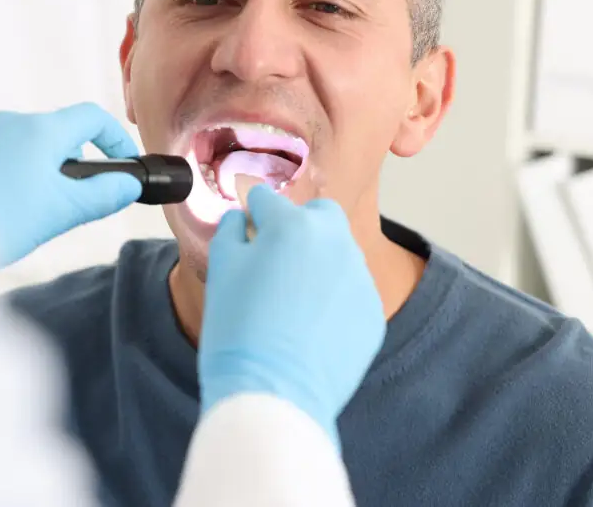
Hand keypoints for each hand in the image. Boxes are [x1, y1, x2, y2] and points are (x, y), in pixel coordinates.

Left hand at [0, 103, 142, 268]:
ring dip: (31, 171)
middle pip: (53, 134)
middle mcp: (6, 121)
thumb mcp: (60, 213)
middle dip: (68, 164)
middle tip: (68, 203)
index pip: (91, 117)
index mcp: (40, 131)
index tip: (122, 165)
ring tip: (23, 213)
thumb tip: (128, 184)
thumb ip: (102, 196)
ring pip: (17, 147)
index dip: (114, 139)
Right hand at [199, 185, 385, 448]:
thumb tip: (241, 219)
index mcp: (292, 226)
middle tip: (276, 256)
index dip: (253, 212)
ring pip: (339, 253)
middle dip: (299, 225)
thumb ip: (231, 232)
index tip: (249, 222)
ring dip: (317, 263)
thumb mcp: (221, 271)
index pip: (268, 199)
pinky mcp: (372, 312)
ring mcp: (359, 278)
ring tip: (290, 301)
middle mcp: (334, 243)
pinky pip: (351, 293)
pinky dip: (333, 300)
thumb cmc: (240, 333)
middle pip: (320, 214)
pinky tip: (309, 327)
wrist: (274, 393)